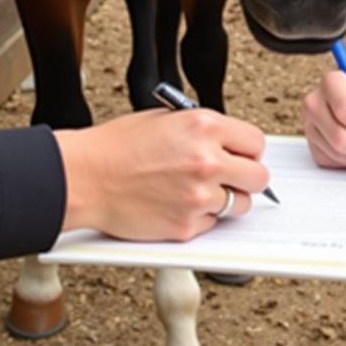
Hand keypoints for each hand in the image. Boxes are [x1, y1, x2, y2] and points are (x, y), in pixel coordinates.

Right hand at [53, 108, 269, 240]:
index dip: (249, 151)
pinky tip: (178, 205)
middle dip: (247, 178)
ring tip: (201, 193)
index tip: (242, 156)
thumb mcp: (167, 119)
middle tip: (233, 178)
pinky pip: (212, 225)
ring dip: (227, 201)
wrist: (86, 176)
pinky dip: (200, 219)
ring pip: (240, 205)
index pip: (256, 142)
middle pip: (259, 178)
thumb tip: (230, 143)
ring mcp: (198, 196)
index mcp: (205, 127)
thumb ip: (204, 131)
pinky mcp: (185, 226)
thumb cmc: (118, 146)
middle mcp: (207, 160)